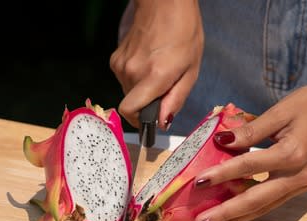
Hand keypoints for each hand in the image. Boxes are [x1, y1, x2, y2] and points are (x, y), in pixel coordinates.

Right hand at [109, 0, 202, 127]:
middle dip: (147, 102)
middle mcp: (132, 72)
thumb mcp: (191, 70)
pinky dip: (136, 78)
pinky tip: (148, 62)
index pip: (129, 111)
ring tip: (157, 70)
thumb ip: (176, 99)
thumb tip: (162, 122)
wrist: (164, 4)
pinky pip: (125, 79)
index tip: (150, 120)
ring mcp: (121, 65)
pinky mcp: (115, 59)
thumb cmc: (184, 34)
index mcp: (154, 76)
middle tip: (164, 86)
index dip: (139, 121)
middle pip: (132, 104)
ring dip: (142, 89)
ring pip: (128, 92)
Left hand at [192, 76, 306, 220]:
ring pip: (265, 207)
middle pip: (255, 200)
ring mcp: (302, 184)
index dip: (221, 174)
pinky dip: (252, 211)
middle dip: (226, 213)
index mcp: (292, 154)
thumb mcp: (281, 111)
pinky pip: (273, 202)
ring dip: (237, 219)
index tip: (198, 182)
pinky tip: (235, 216)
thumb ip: (251, 130)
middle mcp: (298, 176)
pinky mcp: (303, 185)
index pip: (248, 166)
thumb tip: (222, 141)